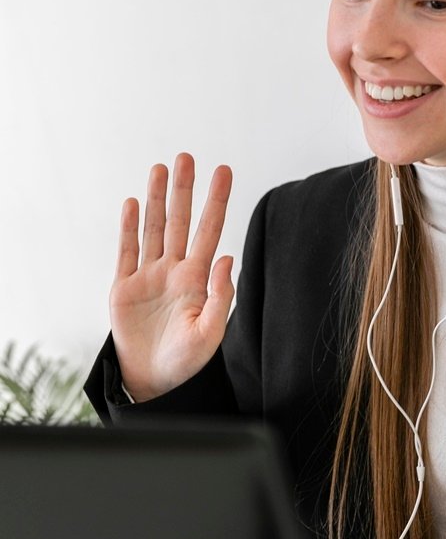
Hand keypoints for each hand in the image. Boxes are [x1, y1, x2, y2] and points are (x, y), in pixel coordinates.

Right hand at [109, 153, 234, 401]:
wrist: (155, 382)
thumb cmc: (188, 361)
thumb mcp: (211, 333)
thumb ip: (221, 296)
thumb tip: (228, 258)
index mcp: (197, 279)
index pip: (209, 231)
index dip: (216, 201)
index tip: (223, 171)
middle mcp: (174, 271)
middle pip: (179, 221)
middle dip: (183, 190)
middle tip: (186, 157)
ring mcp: (148, 276)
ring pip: (152, 229)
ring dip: (154, 199)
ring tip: (159, 168)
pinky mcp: (124, 288)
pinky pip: (126, 251)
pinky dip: (128, 227)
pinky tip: (131, 203)